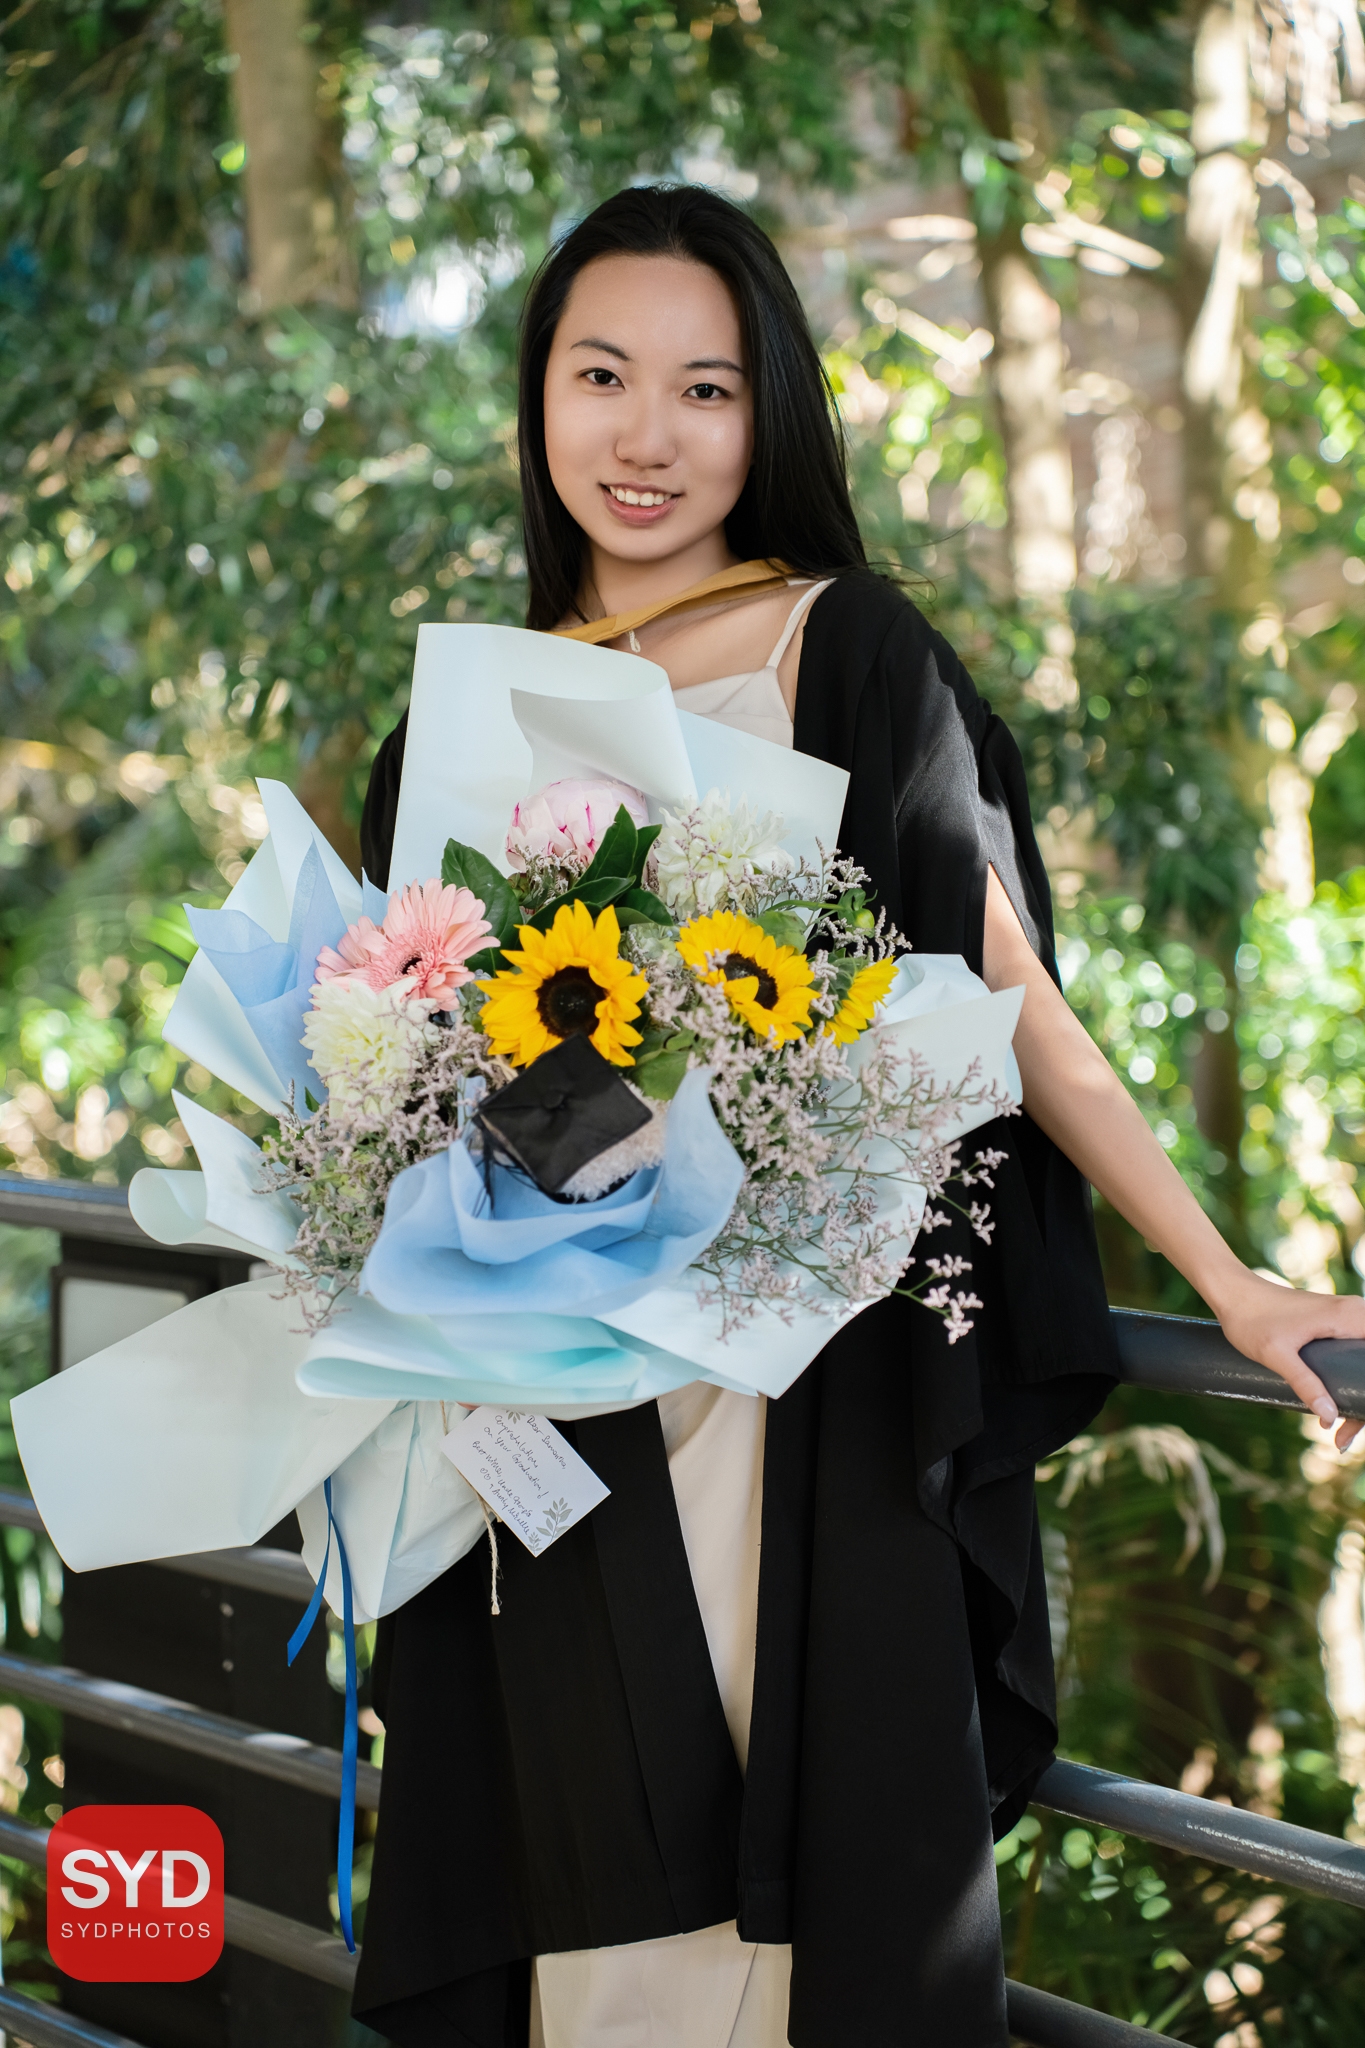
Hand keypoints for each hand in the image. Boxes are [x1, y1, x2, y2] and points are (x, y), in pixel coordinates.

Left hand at [1208, 1267, 1364, 1452]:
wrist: (1231, 1291)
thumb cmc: (1250, 1318)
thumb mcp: (1276, 1354)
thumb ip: (1304, 1383)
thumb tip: (1330, 1417)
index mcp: (1348, 1316)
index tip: (1354, 1425)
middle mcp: (1354, 1312)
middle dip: (1363, 1406)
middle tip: (1343, 1437)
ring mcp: (1345, 1316)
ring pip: (1364, 1362)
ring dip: (1358, 1396)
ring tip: (1341, 1431)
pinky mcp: (1333, 1321)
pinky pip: (1354, 1354)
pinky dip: (1351, 1381)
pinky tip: (1338, 1405)